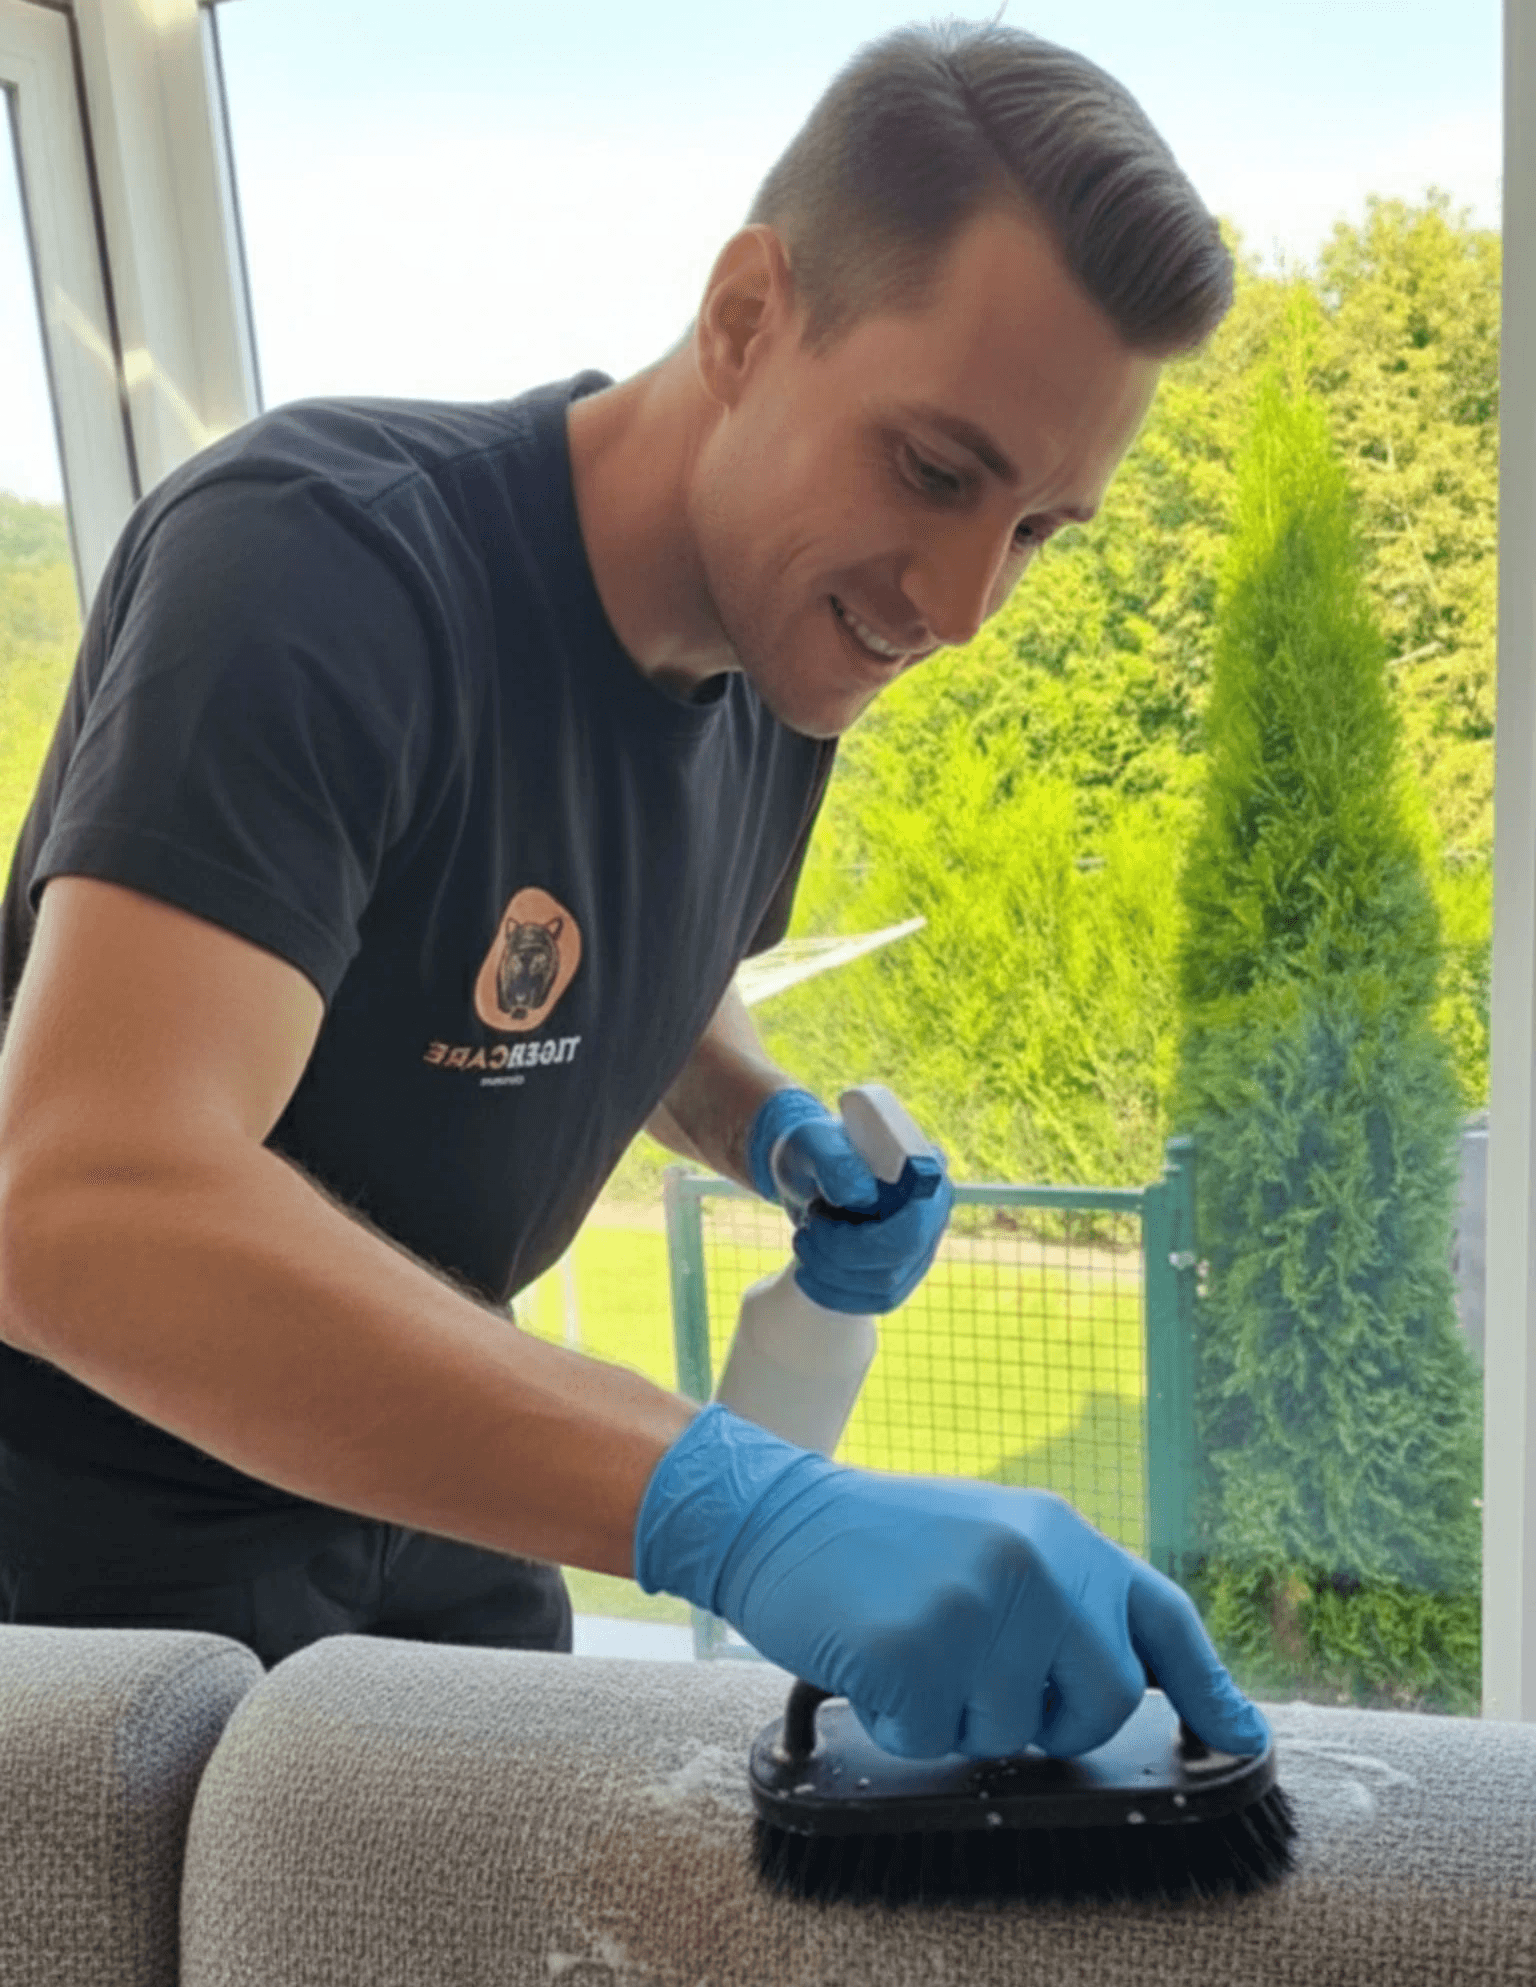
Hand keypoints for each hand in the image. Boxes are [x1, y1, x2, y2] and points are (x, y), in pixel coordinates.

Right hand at [635, 1404, 1268, 1762]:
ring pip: (1011, 1734)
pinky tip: (875, 1661)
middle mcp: (1035, 1564)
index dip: (1208, 1684)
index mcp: (1061, 1533)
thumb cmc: (883, 1540)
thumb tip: (1130, 1675)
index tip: (1243, 1738)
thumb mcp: (991, 1537)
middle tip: (981, 1677)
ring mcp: (978, 1608)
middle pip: (1103, 1701)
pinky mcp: (916, 1651)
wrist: (776, 1515)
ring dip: (958, 1716)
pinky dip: (901, 1723)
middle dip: (1052, 1719)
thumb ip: (1061, 1594)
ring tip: (913, 1644)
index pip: (1161, 1615)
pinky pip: (934, 1741)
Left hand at [745, 1088, 953, 1313]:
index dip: (868, 1235)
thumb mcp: (814, 1144)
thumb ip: (835, 1163)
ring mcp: (922, 1245)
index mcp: (924, 1170)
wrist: (810, 1170)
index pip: (915, 1220)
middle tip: (806, 1231)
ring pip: (887, 1287)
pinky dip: (835, 1293)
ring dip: (832, 1273)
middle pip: (900, 1257)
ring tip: (805, 1242)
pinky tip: (809, 1274)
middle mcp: (933, 1210)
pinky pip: (877, 1301)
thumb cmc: (815, 1150)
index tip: (817, 1219)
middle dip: (841, 1253)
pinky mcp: (903, 1271)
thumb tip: (862, 1194)